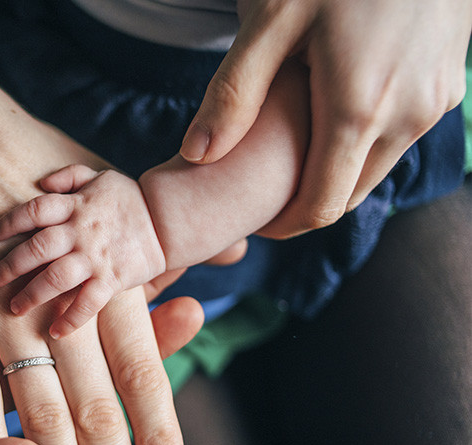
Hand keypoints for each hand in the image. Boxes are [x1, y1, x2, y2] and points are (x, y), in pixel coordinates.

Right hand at [0, 111, 187, 444]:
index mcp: (104, 286)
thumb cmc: (42, 175)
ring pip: (39, 403)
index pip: (141, 374)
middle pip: (96, 403)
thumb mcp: (113, 201)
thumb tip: (237, 251)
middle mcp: (62, 307)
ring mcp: (5, 313)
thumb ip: (164, 245)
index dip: (159, 431)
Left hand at [0, 164, 166, 338]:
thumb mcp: (99, 177)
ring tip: (14, 307)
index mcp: (75, 205)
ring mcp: (96, 257)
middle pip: (37, 248)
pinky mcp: (113, 279)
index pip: (34, 210)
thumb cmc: (129, 200)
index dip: (10, 222)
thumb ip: (69, 177)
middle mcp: (81, 231)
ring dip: (32, 294)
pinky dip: (71, 319)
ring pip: (56, 277)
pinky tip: (55, 331)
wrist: (169, 220)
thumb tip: (41, 183)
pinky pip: (88, 302)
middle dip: (11, 265)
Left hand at [180, 0, 471, 237]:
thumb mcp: (271, 22)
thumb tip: (196, 154)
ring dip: (338, 170)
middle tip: (267, 188)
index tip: (256, 220)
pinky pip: (401, 133)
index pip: (321, 206)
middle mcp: (408, 117)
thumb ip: (234, 93)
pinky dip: (367, 140)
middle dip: (308, 201)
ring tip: (295, 149)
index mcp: (360, 111)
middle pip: (350, 193)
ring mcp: (436, 100)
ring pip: (378, 165)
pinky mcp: (449, 81)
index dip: (284, 223)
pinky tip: (335, 111)